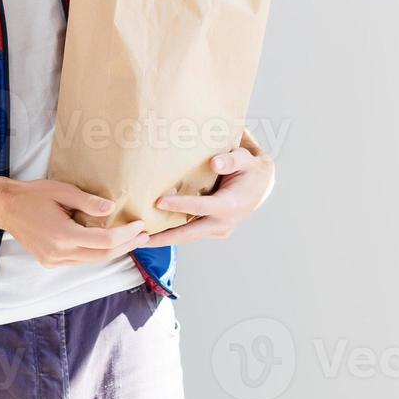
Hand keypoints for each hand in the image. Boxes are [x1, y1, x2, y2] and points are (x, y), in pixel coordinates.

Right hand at [0, 178, 150, 267]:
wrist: (5, 208)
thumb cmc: (33, 195)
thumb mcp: (62, 191)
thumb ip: (88, 202)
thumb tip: (112, 209)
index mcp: (63, 235)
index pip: (104, 240)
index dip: (126, 235)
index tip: (140, 225)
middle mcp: (59, 253)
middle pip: (102, 255)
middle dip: (126, 246)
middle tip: (144, 236)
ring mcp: (54, 261)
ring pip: (92, 261)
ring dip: (114, 251)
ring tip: (132, 240)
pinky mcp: (51, 262)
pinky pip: (81, 260)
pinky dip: (97, 252)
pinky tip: (109, 243)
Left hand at [145, 142, 275, 247]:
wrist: (261, 184)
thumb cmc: (250, 169)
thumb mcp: (245, 159)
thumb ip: (231, 160)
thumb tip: (214, 163)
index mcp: (230, 206)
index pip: (201, 207)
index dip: (180, 205)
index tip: (158, 202)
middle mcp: (223, 223)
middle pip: (188, 234)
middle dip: (163, 238)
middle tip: (138, 238)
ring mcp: (217, 229)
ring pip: (186, 237)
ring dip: (163, 239)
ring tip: (137, 238)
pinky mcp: (211, 230)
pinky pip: (189, 233)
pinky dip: (171, 233)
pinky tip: (151, 231)